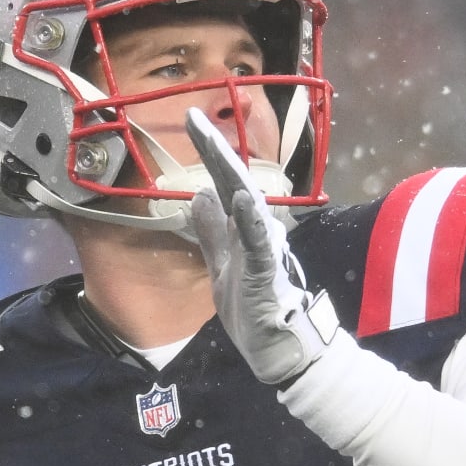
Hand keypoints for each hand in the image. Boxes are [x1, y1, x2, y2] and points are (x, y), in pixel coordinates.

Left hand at [186, 110, 338, 385]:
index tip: (190, 118)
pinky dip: (251, 222)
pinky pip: (258, 244)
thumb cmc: (252, 306)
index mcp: (241, 227)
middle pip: (235, 182)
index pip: (223, 181)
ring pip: (248, 206)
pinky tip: (243, 200)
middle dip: (215, 150)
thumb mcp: (220, 262)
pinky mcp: (265, 273)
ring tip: (216, 147)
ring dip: (233, 176)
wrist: (275, 347)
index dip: (208, 151)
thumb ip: (211, 230)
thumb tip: (199, 194)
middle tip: (194, 118)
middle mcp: (255, 230)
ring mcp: (262, 250)